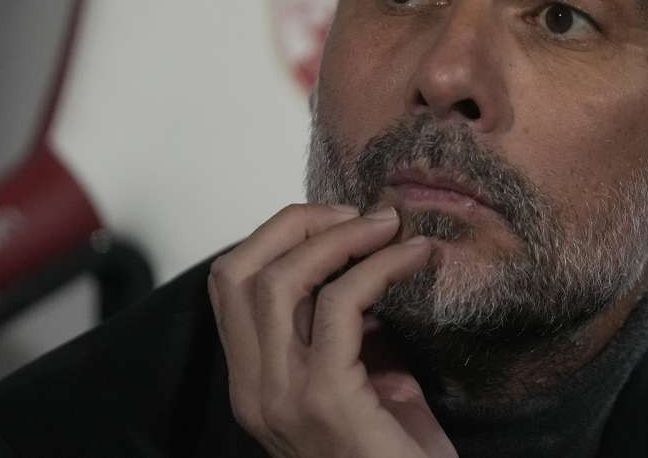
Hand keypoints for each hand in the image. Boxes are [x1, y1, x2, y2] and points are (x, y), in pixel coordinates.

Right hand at [208, 204, 457, 457]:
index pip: (230, 284)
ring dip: (342, 237)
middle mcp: (253, 390)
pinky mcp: (327, 400)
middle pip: (241, 271)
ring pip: (282, 280)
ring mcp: (282, 397)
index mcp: (253, 383)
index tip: (335, 220)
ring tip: (391, 226)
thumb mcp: (357, 381)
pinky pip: (343, 305)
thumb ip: (343, 331)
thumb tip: (362, 264)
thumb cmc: (396, 455)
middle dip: (301, 223)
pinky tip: (417, 258)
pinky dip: (380, 267)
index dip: (276, 236)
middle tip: (362, 214)